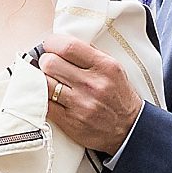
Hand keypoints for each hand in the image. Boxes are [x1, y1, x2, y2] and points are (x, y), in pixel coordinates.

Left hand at [40, 33, 143, 157]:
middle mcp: (93, 84)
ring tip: (50, 80)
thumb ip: (89, 54)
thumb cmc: (118, 96)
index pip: (67, 46)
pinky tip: (49, 96)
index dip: (52, 43)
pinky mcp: (70, 121)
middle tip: (50, 65)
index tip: (50, 46)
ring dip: (42, 80)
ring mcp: (80, 104)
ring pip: (43, 83)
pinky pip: (44, 104)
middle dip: (45, 61)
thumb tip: (61, 43)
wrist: (129, 129)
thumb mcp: (113, 69)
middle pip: (50, 63)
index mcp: (105, 66)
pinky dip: (42, 98)